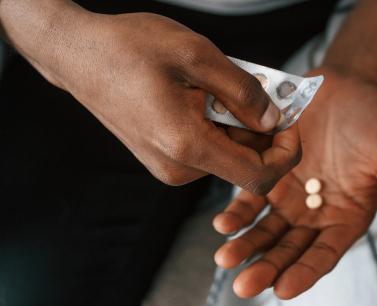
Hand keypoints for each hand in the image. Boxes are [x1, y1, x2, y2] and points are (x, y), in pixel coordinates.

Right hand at [12, 7, 299, 192]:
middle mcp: (178, 167)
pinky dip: (221, 124)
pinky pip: (209, 148)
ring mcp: (169, 166)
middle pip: (246, 164)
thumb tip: (274, 118)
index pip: (258, 177)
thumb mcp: (196, 54)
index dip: (285, 154)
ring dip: (240, 123)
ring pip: (228, 154)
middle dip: (263, 130)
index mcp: (187, 145)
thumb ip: (243, 90)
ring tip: (223, 84)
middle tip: (262, 90)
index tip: (290, 122)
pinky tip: (206, 95)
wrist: (77, 55)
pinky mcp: (164, 158)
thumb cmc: (127, 48)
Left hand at [213, 66, 376, 298]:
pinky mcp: (269, 174)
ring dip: (245, 246)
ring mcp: (290, 196)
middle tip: (244, 285)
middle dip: (266, 268)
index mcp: (348, 218)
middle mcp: (316, 214)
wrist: (349, 83)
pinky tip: (223, 223)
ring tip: (225, 258)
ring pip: (264, 230)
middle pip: (289, 249)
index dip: (304, 273)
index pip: (324, 255)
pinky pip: (250, 198)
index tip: (283, 288)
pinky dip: (237, 212)